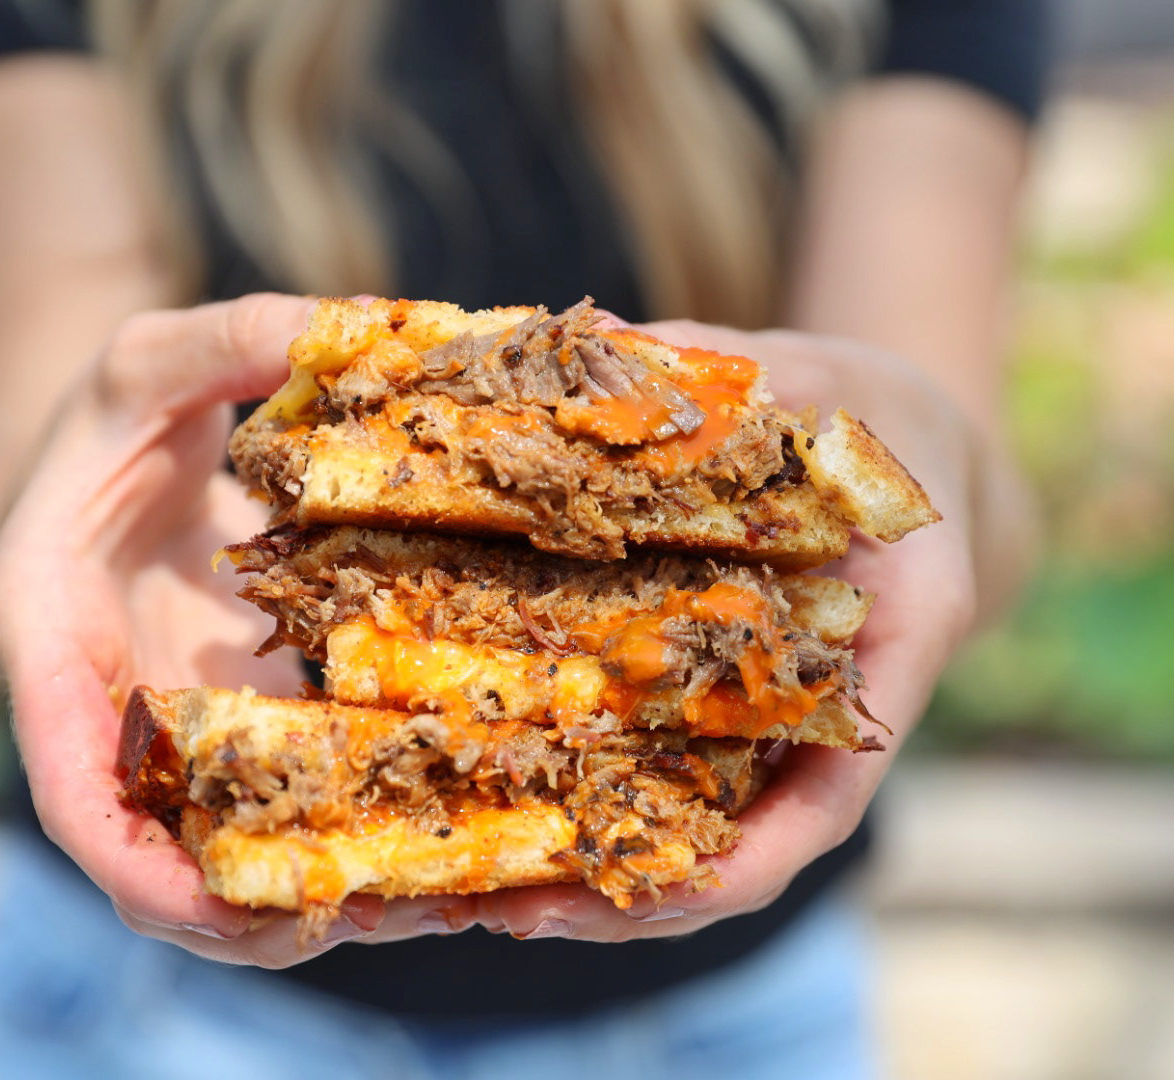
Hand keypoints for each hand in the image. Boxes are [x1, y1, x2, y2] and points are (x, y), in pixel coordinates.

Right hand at [0, 293, 477, 966]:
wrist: (126, 453)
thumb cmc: (115, 414)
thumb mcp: (152, 358)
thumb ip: (230, 340)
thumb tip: (358, 328)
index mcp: (54, 638)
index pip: (67, 778)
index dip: (127, 857)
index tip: (200, 904)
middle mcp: (113, 705)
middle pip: (156, 850)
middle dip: (237, 910)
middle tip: (350, 918)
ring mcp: (181, 724)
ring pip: (228, 844)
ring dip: (309, 893)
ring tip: (417, 904)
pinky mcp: (242, 721)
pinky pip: (286, 796)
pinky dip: (345, 830)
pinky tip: (435, 841)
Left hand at [475, 321, 1032, 941]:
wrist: (900, 444)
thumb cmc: (869, 413)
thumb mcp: (813, 380)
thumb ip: (717, 375)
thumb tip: (592, 340)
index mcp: (887, 648)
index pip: (832, 793)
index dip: (747, 858)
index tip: (654, 892)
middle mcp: (827, 707)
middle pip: (741, 841)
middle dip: (631, 895)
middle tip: (505, 911)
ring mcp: (769, 714)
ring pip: (693, 825)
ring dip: (592, 872)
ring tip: (475, 896)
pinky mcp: (717, 696)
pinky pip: (660, 767)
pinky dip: (591, 801)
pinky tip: (500, 804)